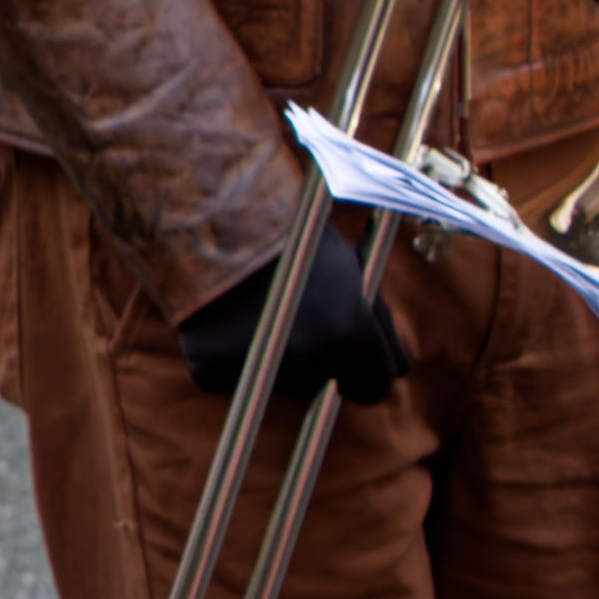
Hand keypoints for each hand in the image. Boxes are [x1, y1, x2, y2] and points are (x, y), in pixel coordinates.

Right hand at [179, 222, 402, 410]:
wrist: (212, 214)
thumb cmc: (290, 229)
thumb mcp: (349, 264)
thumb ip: (370, 314)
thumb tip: (387, 351)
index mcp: (349, 332)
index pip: (378, 385)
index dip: (369, 370)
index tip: (356, 360)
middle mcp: (309, 360)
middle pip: (325, 382)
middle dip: (319, 361)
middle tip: (300, 323)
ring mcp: (258, 369)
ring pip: (280, 381)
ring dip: (278, 357)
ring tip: (260, 310)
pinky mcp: (210, 372)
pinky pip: (231, 376)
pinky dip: (230, 357)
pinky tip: (224, 321)